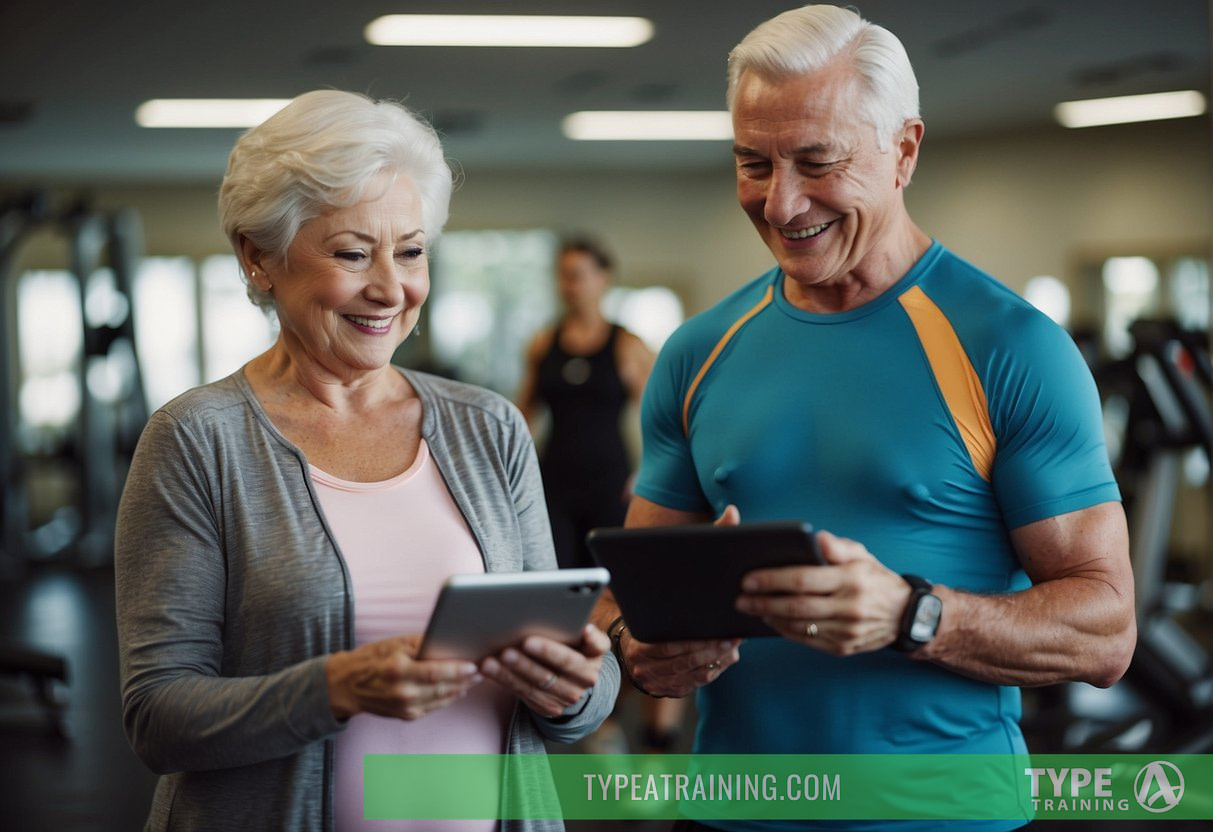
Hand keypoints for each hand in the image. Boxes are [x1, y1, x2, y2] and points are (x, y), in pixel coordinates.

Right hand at [325, 635, 482, 720]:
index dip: (457, 670)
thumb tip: (451, 641)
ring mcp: (405, 708)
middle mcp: (402, 692)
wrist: (348, 686)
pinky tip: (459, 689)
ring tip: (475, 678)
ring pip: (442, 699)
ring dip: (461, 689)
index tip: (474, 664)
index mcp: (398, 670)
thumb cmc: (373, 659)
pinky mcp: (407, 716)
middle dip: (466, 679)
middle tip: (482, 669)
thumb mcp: (395, 644)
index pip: (435, 672)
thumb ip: (423, 644)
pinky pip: (435, 706)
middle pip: (443, 688)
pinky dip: (449, 698)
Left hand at [480, 625, 609, 717]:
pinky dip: (504, 680)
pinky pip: (524, 693)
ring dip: (514, 671)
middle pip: (564, 665)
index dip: (591, 638)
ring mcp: (569, 695)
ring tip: (495, 659)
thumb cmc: (567, 646)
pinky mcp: (549, 707)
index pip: (597, 644)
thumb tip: (557, 613)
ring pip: (539, 683)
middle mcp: (587, 677)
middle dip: (541, 654)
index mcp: (595, 653)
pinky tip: (489, 669)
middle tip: (520, 644)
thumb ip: (571, 624)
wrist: (569, 681)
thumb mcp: (576, 636)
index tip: (584, 629)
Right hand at [615, 502, 742, 696]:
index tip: (721, 632)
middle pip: (683, 659)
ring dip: (715, 660)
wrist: (628, 622)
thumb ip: (706, 537)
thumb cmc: (658, 590)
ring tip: (734, 645)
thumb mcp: (673, 565)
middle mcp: (641, 659)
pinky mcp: (666, 686)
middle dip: (711, 649)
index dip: (694, 641)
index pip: (666, 645)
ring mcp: (654, 676)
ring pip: (691, 673)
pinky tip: (727, 656)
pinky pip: (693, 682)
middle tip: (734, 637)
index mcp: (637, 634)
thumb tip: (733, 514)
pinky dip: (712, 670)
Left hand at [735, 530, 911, 655]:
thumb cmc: (873, 578)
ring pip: (799, 626)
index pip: (803, 580)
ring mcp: (846, 631)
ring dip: (770, 618)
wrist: (904, 615)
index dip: (772, 580)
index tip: (748, 579)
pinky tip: (772, 621)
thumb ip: (837, 547)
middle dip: (762, 602)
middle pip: (796, 607)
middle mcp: (849, 607)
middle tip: (739, 599)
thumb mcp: (861, 555)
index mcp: (851, 579)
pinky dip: (786, 631)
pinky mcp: (843, 648)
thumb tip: (818, 538)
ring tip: (751, 609)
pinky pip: (807, 640)